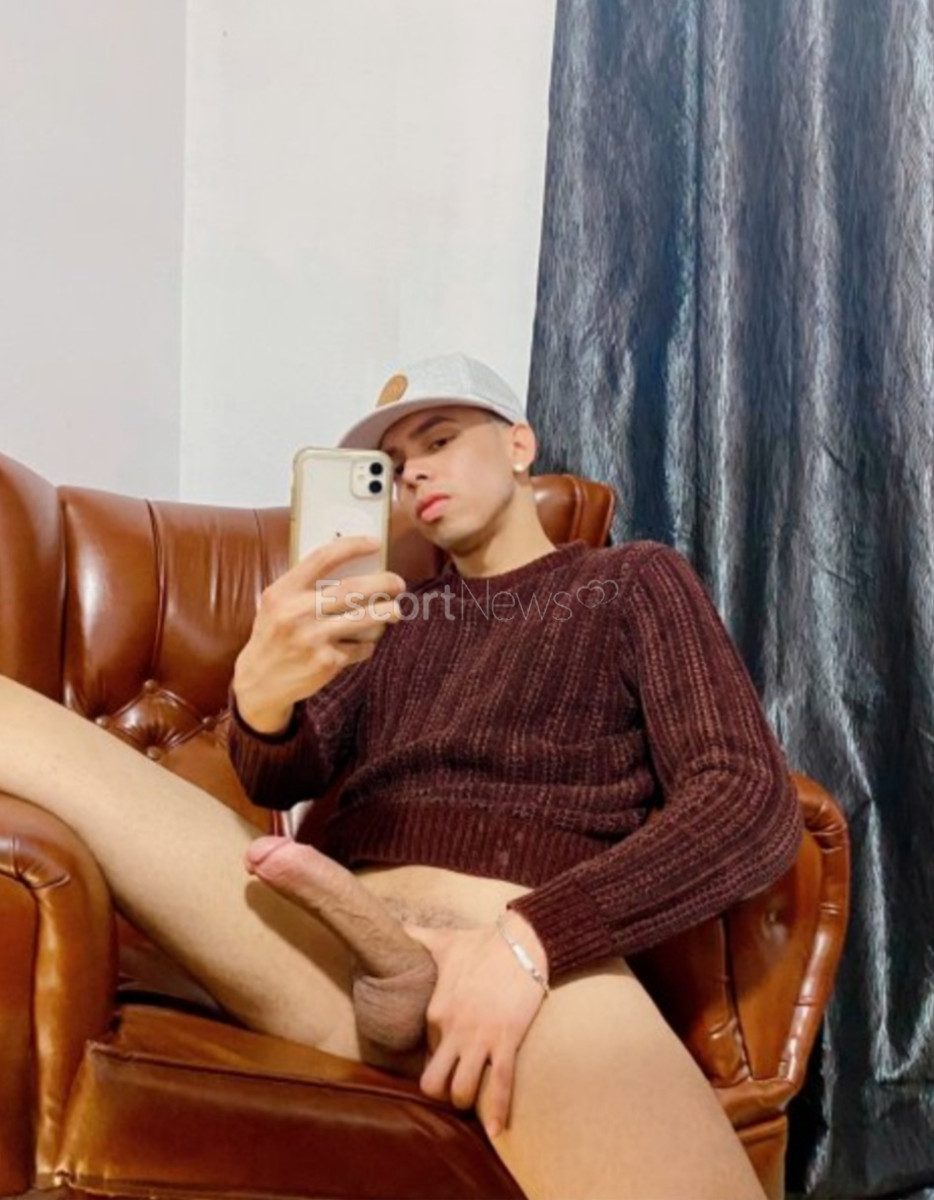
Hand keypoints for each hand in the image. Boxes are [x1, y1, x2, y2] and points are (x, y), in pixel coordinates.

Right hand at [232, 537, 405, 733]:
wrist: (259, 683)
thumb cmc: (274, 636)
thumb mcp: (276, 604)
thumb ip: (304, 586)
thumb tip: (353, 566)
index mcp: (283, 591)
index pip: (323, 558)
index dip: (353, 546)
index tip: (375, 543)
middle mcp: (297, 613)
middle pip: (353, 589)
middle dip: (383, 582)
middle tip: (398, 583)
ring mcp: (312, 639)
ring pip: (365, 619)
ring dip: (387, 612)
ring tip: (395, 611)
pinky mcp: (326, 663)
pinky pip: (360, 648)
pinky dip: (366, 645)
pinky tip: (361, 645)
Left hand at [406, 914, 548, 1138]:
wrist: (523, 942)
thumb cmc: (482, 942)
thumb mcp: (442, 940)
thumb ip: (414, 937)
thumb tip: (394, 924)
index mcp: (435, 1011)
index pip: (426, 1052)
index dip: (436, 1059)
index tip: (445, 1061)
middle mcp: (453, 1031)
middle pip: (433, 1083)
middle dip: (441, 1094)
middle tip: (452, 1089)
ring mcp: (479, 1039)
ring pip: (462, 1091)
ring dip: (466, 1102)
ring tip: (471, 1102)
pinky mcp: (506, 1042)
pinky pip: (500, 1085)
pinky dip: (498, 1113)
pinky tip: (496, 1132)